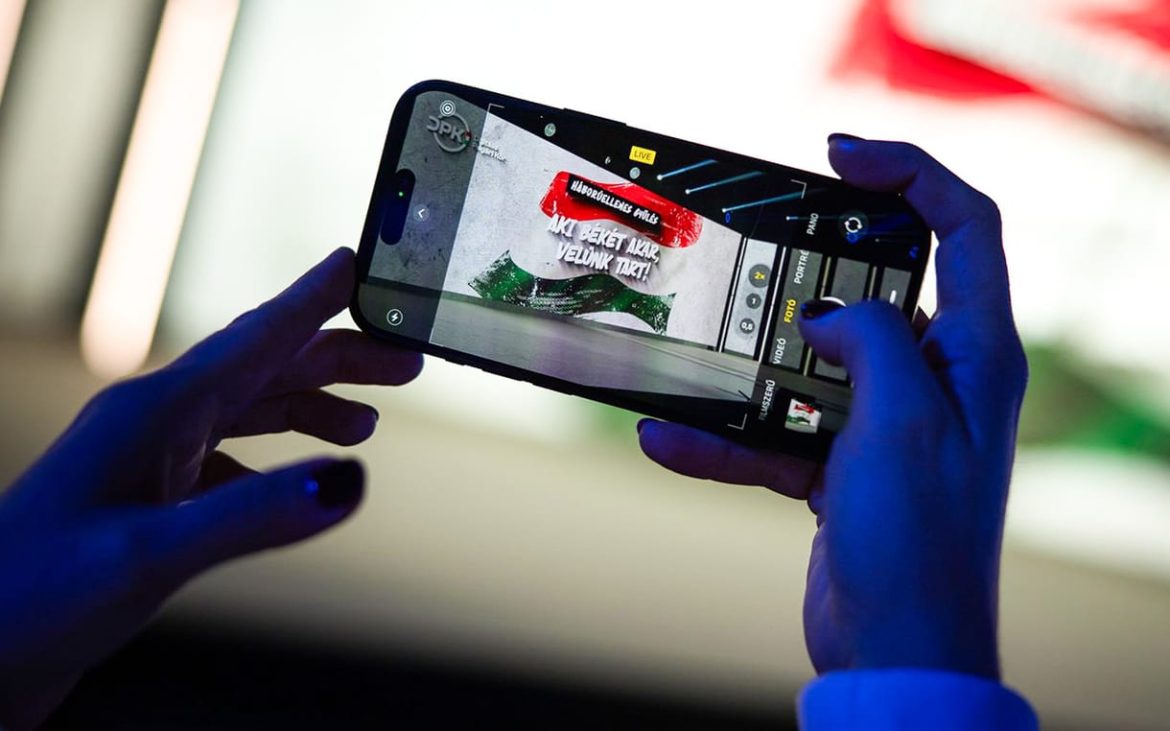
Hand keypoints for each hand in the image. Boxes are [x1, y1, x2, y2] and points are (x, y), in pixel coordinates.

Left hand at [0, 248, 421, 728]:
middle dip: (337, 360)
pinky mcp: (148, 501)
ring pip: (249, 411)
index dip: (310, 300)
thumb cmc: (31, 597)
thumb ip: (252, 515)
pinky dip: (276, 458)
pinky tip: (295, 481)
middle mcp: (154, 423)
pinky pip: (229, 458)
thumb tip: (348, 481)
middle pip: (264, 370)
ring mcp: (149, 461)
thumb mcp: (148, 553)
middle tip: (407, 362)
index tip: (357, 264)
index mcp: (154, 412)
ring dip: (312, 407)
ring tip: (367, 422)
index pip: (253, 339)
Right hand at [638, 138, 1025, 679]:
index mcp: (974, 353)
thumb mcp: (901, 419)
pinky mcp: (840, 464)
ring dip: (748, 369)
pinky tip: (671, 439)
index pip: (965, 228)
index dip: (913, 174)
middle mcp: (936, 379)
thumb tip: (833, 318)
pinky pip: (777, 430)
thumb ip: (873, 342)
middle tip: (754, 251)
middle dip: (809, 274)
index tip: (842, 154)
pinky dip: (727, 437)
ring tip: (690, 359)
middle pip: (874, 290)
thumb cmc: (918, 538)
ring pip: (811, 365)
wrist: (895, 646)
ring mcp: (885, 424)